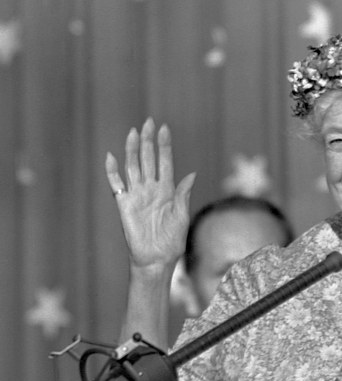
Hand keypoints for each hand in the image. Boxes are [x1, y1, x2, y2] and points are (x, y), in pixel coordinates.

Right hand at [105, 118, 195, 272]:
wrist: (157, 259)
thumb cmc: (172, 241)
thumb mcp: (182, 216)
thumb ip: (183, 195)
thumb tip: (191, 174)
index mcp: (168, 191)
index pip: (165, 163)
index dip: (164, 146)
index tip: (164, 128)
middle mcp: (151, 189)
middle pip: (148, 160)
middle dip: (149, 141)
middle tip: (149, 122)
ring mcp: (137, 195)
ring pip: (133, 167)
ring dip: (133, 150)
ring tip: (134, 132)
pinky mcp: (124, 204)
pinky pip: (116, 184)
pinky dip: (112, 171)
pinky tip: (111, 157)